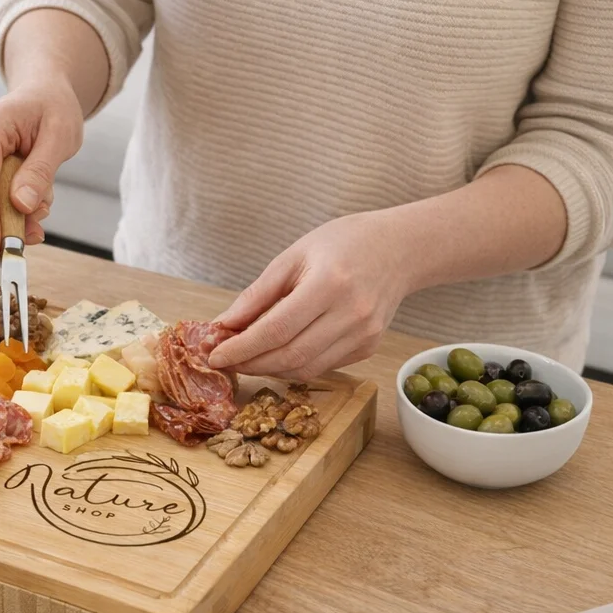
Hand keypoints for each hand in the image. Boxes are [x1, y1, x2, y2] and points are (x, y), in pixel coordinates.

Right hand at [0, 81, 83, 260]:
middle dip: (0, 226)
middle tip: (38, 231)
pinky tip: (28, 198)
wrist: (41, 94)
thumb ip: (41, 172)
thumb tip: (21, 206)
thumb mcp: (61, 135)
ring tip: (41, 203)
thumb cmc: (52, 108)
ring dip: (7, 219)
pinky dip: (5, 212)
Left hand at [208, 212, 414, 379]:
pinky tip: (277, 354)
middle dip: (251, 363)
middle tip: (225, 360)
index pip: (276, 329)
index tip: (214, 355)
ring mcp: (364, 335)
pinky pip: (323, 366)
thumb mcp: (293, 256)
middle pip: (290, 355)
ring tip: (246, 359)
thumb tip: (224, 324)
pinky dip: (294, 365)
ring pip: (307, 368)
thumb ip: (258, 294)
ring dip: (270, 369)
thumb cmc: (342, 243)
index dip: (242, 347)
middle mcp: (351, 314)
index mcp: (329, 284)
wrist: (398, 248)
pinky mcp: (369, 347)